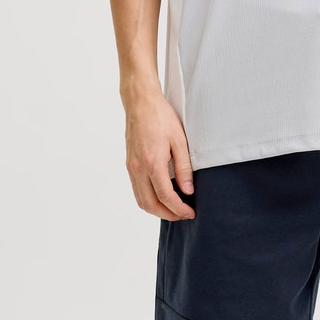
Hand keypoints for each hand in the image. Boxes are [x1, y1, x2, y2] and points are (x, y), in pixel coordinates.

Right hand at [124, 90, 195, 219]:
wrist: (140, 103)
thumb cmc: (161, 117)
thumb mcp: (180, 140)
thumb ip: (184, 168)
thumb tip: (188, 191)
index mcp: (152, 162)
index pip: (166, 196)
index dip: (179, 209)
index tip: (190, 213)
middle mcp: (138, 168)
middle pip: (150, 204)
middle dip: (168, 215)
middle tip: (183, 215)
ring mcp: (131, 167)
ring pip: (141, 200)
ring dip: (156, 210)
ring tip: (173, 209)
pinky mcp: (129, 165)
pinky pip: (136, 190)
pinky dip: (148, 200)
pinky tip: (161, 197)